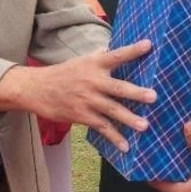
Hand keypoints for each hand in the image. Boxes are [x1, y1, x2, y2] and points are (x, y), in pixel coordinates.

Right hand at [0, 40, 155, 152]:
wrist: (37, 88)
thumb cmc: (63, 73)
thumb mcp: (81, 60)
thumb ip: (99, 56)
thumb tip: (111, 47)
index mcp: (95, 64)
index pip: (117, 55)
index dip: (133, 50)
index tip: (149, 45)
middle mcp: (93, 81)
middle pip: (118, 87)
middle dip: (136, 93)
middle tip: (153, 96)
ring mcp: (87, 99)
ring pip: (112, 110)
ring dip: (129, 119)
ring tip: (144, 126)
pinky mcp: (82, 115)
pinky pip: (101, 127)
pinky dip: (114, 137)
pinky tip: (126, 146)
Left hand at [150, 122, 190, 191]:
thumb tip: (187, 126)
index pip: (156, 182)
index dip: (151, 167)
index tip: (148, 153)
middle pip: (167, 181)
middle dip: (165, 164)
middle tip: (161, 146)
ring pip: (179, 182)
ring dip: (178, 167)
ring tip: (175, 149)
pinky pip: (189, 183)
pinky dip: (188, 172)